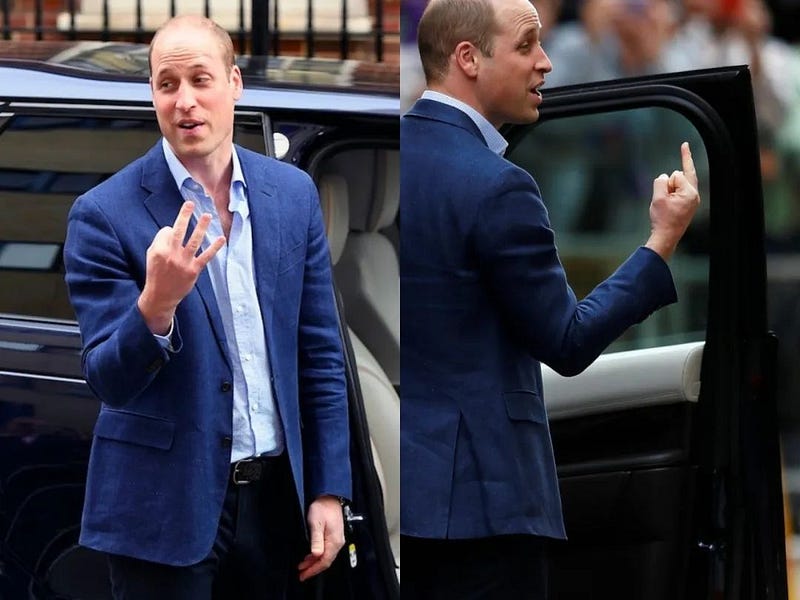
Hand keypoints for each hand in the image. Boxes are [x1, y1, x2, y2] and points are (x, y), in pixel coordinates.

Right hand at [138, 201, 225, 333]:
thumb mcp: (151, 256)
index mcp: (159, 250)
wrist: (161, 296)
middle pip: (178, 231)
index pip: (167, 231)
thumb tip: (172, 229)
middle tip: (190, 203)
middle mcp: (171, 254)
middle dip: (184, 215)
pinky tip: (221, 239)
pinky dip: (214, 247)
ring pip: (194, 241)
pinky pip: (206, 256)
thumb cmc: (156, 273)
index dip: (170, 231)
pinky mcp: (194, 270)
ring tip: (207, 215)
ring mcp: (184, 262)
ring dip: (202, 227)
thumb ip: (161, 242)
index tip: (171, 235)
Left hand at [297, 495, 344, 581]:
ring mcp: (336, 539)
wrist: (329, 497)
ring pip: (326, 556)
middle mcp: (337, 542)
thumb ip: (316, 540)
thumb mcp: (316, 524)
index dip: (313, 570)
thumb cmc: (323, 507)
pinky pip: (326, 550)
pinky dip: (318, 556)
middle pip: (326, 561)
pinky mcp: (334, 536)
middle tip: (302, 574)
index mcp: (334, 541)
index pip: (324, 561)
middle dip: (313, 569)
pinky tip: (311, 555)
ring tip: (303, 566)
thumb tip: (316, 554)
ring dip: (314, 563)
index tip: (304, 575)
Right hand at [645, 142, 699, 260]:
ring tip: (664, 207)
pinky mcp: (688, 204)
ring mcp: (692, 200)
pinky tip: (667, 206)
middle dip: (668, 185)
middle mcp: (694, 195)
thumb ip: (661, 182)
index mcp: (690, 193)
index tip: (685, 144)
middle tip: (663, 202)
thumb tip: (665, 178)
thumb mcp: (657, 197)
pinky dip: (670, 195)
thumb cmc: (662, 219)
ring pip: (677, 184)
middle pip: (679, 177)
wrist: (666, 237)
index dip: (672, 172)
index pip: (676, 174)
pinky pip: (678, 192)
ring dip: (668, 191)